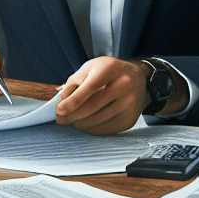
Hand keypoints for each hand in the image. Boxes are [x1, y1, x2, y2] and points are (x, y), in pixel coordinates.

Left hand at [55, 57, 185, 134]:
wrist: (139, 79)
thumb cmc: (110, 73)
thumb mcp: (92, 67)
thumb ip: (74, 81)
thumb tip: (63, 102)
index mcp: (111, 69)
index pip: (90, 87)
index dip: (73, 101)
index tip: (59, 111)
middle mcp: (124, 85)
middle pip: (92, 107)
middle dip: (71, 116)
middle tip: (60, 119)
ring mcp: (130, 103)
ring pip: (96, 121)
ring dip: (79, 124)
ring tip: (73, 120)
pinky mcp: (130, 119)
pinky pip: (104, 130)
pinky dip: (91, 129)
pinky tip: (87, 122)